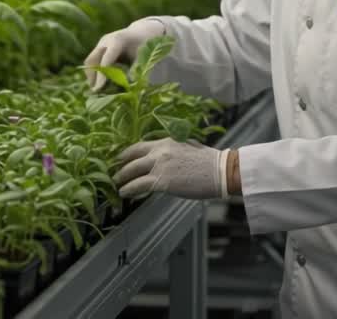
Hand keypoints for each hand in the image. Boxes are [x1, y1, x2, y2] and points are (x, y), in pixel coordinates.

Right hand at [83, 18, 165, 90]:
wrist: (142, 33)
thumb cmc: (145, 45)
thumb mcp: (142, 56)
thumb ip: (135, 69)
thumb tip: (128, 86)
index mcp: (117, 41)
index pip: (106, 60)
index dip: (101, 75)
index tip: (98, 89)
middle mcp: (106, 41)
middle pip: (92, 60)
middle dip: (93, 76)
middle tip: (96, 92)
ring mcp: (101, 44)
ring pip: (90, 62)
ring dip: (92, 76)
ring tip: (99, 89)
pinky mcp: (99, 48)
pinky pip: (93, 62)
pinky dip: (95, 73)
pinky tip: (102, 83)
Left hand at [113, 138, 227, 199]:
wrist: (220, 171)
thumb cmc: (209, 163)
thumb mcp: (187, 148)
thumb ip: (173, 151)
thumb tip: (166, 158)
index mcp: (166, 142)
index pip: (139, 146)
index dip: (127, 154)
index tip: (120, 159)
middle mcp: (159, 151)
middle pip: (132, 158)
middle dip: (121, 167)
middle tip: (115, 174)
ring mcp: (160, 165)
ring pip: (132, 171)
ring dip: (122, 179)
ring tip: (117, 186)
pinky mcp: (162, 181)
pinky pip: (138, 185)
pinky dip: (128, 190)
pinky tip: (124, 194)